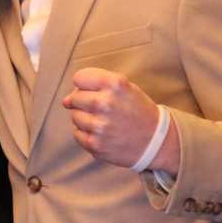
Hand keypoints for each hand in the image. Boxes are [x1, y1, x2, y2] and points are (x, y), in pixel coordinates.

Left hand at [63, 68, 177, 172]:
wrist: (156, 142)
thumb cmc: (138, 111)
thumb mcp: (125, 88)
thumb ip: (96, 86)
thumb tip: (66, 100)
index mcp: (114, 83)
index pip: (79, 78)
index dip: (85, 85)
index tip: (95, 91)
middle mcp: (105, 102)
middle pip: (74, 98)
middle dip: (83, 103)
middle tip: (101, 110)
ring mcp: (99, 125)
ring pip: (75, 116)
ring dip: (86, 119)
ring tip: (105, 122)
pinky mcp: (95, 144)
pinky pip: (78, 134)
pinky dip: (87, 135)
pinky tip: (104, 134)